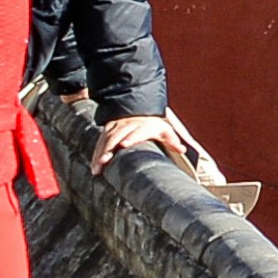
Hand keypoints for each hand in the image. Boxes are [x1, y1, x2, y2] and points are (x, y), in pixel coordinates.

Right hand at [93, 111, 212, 176]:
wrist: (138, 109)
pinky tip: (95, 166)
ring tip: (97, 169)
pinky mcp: (108, 130)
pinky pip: (100, 142)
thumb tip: (182, 150)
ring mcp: (116, 127)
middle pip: (116, 136)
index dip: (130, 137)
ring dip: (100, 154)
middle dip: (108, 149)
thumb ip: (172, 140)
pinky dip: (96, 154)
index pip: (136, 131)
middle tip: (103, 162)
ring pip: (106, 140)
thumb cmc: (152, 124)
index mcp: (143, 125)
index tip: (124, 144)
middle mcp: (127, 125)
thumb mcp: (164, 129)